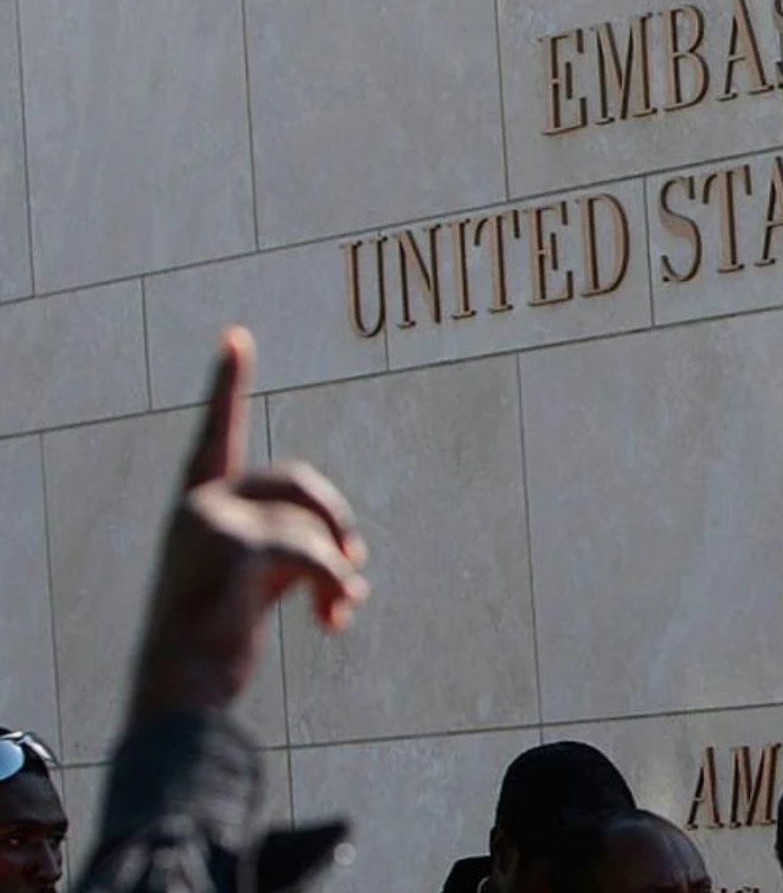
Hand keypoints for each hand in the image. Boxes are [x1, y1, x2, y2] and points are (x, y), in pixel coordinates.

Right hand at [131, 327, 369, 720]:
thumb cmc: (216, 641)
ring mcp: (213, 521)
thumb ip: (295, 550)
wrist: (183, 689)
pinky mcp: (235, 545)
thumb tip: (354, 560)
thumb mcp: (258, 583)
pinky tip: (336, 617)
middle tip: (356, 559)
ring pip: (309, 523)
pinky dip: (333, 584)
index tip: (237, 336)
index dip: (227, 385)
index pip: (217, 434)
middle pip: (297, 480)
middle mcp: (200, 504)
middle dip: (334, 520)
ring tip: (338, 609)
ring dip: (335, 569)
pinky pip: (313, 552)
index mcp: (199, 506)